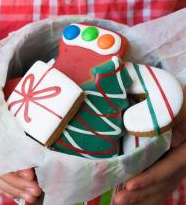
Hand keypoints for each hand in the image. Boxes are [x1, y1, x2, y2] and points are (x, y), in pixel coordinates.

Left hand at [114, 88, 185, 204]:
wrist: (184, 108)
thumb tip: (174, 138)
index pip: (168, 167)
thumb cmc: (181, 103)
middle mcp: (182, 163)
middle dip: (140, 193)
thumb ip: (178, 121)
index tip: (130, 184)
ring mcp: (175, 168)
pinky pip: (160, 187)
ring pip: (160, 188)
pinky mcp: (168, 169)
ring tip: (120, 202)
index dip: (150, 178)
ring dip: (141, 198)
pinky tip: (132, 202)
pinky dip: (147, 197)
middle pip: (162, 183)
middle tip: (119, 199)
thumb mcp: (182, 109)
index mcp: (185, 151)